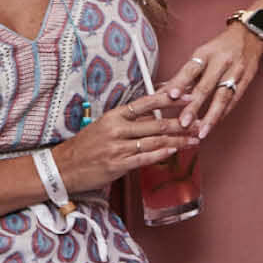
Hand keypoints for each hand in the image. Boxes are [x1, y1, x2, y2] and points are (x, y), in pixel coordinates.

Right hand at [51, 91, 193, 193]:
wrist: (63, 167)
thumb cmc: (87, 146)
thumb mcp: (105, 126)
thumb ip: (129, 121)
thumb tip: (155, 115)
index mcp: (114, 116)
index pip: (146, 103)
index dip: (170, 99)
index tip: (189, 95)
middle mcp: (117, 129)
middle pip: (156, 123)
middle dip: (182, 123)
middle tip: (200, 121)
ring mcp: (117, 147)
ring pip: (155, 141)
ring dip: (178, 140)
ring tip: (194, 138)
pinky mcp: (118, 164)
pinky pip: (144, 158)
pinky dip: (161, 154)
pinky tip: (175, 151)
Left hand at [163, 25, 262, 134]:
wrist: (250, 35)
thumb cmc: (222, 46)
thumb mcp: (201, 54)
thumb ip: (184, 74)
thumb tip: (163, 91)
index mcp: (207, 53)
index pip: (191, 69)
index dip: (180, 83)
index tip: (171, 96)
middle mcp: (222, 62)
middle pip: (206, 86)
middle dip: (194, 106)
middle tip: (183, 122)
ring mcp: (236, 72)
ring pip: (223, 97)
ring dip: (211, 117)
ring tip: (201, 131)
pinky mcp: (246, 80)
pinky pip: (234, 100)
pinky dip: (223, 114)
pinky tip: (214, 124)